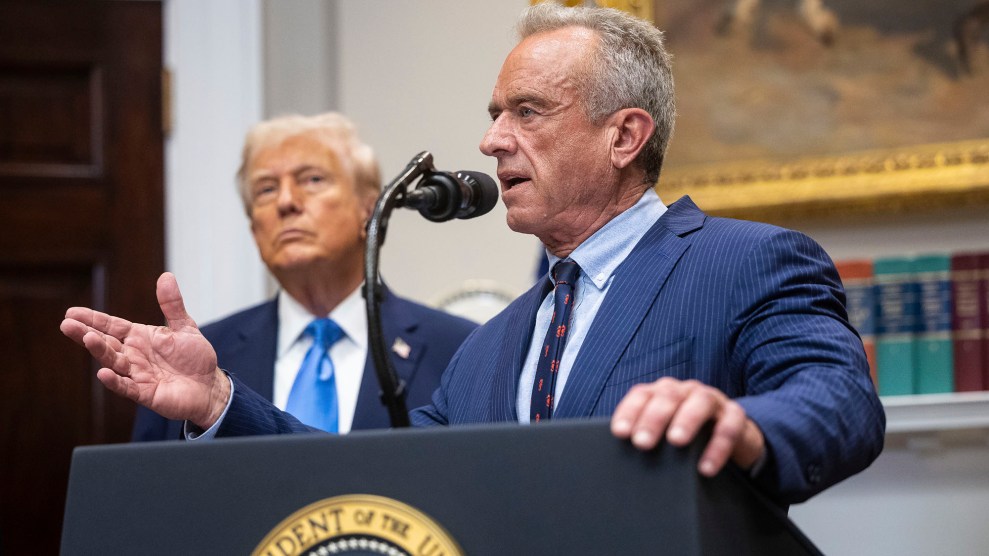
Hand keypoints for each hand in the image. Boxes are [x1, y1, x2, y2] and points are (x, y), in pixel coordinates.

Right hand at [60, 272, 229, 428]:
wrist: (210, 386)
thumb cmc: (195, 358)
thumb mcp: (185, 327)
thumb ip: (172, 305)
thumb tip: (165, 276)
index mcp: (140, 338)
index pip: (112, 327)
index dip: (93, 319)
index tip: (72, 312)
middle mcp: (133, 356)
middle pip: (106, 343)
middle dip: (87, 333)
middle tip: (67, 324)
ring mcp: (137, 375)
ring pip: (113, 362)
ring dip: (100, 351)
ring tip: (87, 338)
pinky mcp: (145, 393)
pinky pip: (126, 387)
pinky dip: (115, 381)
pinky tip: (103, 374)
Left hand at [610, 378, 764, 476]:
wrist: (734, 438)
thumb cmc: (689, 435)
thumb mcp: (666, 433)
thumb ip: (646, 437)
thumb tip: (618, 459)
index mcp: (664, 392)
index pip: (642, 394)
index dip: (630, 411)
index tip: (619, 433)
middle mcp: (687, 391)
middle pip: (668, 396)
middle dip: (653, 418)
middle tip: (642, 442)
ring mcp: (713, 400)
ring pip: (700, 402)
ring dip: (687, 420)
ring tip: (675, 442)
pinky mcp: (736, 416)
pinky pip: (729, 427)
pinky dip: (718, 447)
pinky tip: (705, 468)